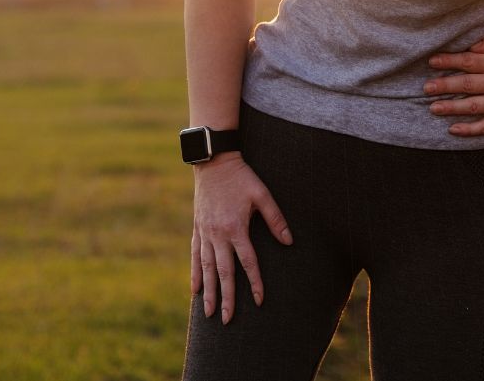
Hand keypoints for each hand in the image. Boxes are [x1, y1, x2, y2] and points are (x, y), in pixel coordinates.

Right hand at [191, 153, 292, 323]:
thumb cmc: (242, 177)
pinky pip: (194, 256)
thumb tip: (289, 241)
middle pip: (223, 273)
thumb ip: (275, 219)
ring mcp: (204, 233)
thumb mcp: (262, 194)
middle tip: (228, 320)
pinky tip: (195, 290)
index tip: (259, 301)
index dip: (254, 283)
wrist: (214, 162)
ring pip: (205, 269)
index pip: (247, 262)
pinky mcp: (197, 229)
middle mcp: (217, 235)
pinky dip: (194, 274)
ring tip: (208, 314)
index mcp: (235, 228)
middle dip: (227, 298)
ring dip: (208, 293)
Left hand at [425, 33, 483, 136]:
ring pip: (472, 106)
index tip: (432, 62)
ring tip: (433, 107)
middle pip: (467, 84)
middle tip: (426, 88)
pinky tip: (453, 129)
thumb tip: (469, 46)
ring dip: (451, 108)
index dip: (449, 61)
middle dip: (444, 86)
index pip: (469, 61)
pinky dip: (469, 130)